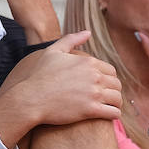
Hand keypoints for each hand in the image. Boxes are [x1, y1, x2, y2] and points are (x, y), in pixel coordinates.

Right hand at [0, 31, 121, 144]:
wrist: (31, 98)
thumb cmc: (40, 76)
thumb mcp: (53, 52)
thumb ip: (71, 40)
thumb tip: (88, 32)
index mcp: (88, 62)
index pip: (111, 71)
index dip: (108, 79)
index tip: (103, 86)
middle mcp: (94, 76)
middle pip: (117, 84)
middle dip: (114, 91)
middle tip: (108, 98)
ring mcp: (94, 93)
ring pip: (118, 99)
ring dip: (116, 104)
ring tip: (111, 107)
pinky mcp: (91, 110)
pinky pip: (113, 113)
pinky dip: (114, 114)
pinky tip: (109, 116)